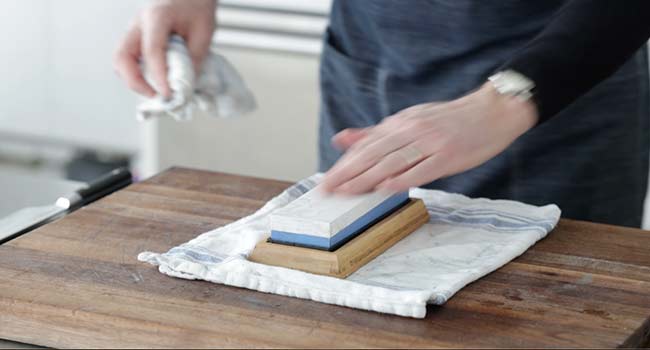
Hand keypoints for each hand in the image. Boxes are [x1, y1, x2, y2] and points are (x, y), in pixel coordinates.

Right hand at [113, 0, 216, 97]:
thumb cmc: (197, 5)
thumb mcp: (204, 30)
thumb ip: (195, 57)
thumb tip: (185, 86)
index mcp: (157, 17)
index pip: (152, 51)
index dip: (158, 76)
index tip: (169, 94)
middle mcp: (139, 23)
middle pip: (122, 57)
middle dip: (135, 82)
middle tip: (157, 96)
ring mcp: (135, 30)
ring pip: (121, 60)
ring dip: (134, 79)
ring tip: (157, 91)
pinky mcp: (137, 37)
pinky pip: (129, 59)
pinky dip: (138, 73)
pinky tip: (156, 80)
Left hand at [321, 83, 538, 193]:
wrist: (493, 111)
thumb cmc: (451, 121)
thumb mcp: (410, 120)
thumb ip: (375, 133)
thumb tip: (342, 139)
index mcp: (400, 124)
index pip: (365, 146)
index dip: (344, 164)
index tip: (326, 181)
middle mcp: (411, 130)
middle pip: (373, 154)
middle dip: (347, 173)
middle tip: (326, 189)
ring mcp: (430, 142)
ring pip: (392, 162)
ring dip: (367, 178)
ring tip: (346, 192)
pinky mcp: (448, 155)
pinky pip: (421, 169)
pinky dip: (402, 179)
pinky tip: (385, 189)